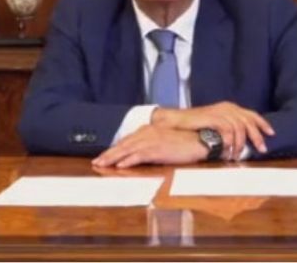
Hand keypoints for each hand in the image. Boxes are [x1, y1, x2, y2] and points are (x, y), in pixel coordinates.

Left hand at [92, 125, 207, 167]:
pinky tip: (120, 165)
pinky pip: (139, 155)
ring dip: (113, 157)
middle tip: (96, 162)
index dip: (114, 149)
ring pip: (127, 149)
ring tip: (102, 164)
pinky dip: (129, 160)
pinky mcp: (158, 149)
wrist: (200, 139)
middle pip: (123, 144)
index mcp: (148, 130)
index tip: (103, 156)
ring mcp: (152, 140)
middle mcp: (147, 133)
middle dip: (109, 154)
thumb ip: (151, 146)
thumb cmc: (185, 142)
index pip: (127, 140)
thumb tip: (138, 156)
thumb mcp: (165, 142)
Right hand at [150, 101, 272, 160]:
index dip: (262, 124)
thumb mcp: (215, 123)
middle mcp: (227, 107)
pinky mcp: (213, 117)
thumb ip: (229, 127)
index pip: (251, 114)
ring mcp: (220, 112)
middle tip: (262, 149)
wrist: (177, 121)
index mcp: (230, 107)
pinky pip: (228, 130)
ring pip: (240, 127)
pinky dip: (230, 142)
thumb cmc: (195, 125)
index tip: (271, 133)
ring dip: (241, 143)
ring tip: (238, 155)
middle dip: (257, 136)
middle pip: (249, 121)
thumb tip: (242, 140)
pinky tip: (228, 150)